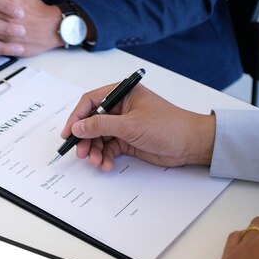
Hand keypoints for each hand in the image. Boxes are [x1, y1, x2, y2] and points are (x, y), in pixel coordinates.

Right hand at [60, 83, 215, 170]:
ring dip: (95, 151)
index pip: (90, 102)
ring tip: (96, 162)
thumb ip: (100, 125)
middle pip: (92, 122)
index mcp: (122, 94)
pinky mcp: (127, 140)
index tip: (68, 133)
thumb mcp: (130, 125)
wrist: (190, 144)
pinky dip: (105, 157)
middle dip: (85, 139)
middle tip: (81, 153)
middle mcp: (120, 108)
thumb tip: (77, 127)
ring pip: (99, 138)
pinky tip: (106, 164)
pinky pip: (109, 148)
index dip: (76, 117)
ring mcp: (123, 125)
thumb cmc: (168, 125)